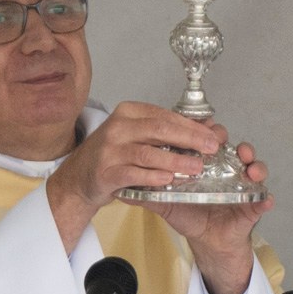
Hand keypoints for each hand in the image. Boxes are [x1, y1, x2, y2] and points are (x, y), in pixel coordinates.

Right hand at [45, 101, 224, 250]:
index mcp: (129, 113)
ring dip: (175, 160)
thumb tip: (207, 129)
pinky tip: (169, 180)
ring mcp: (110, 150)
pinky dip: (153, 177)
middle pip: (160, 129)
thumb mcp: (137, 135)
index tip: (213, 136)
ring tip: (196, 167)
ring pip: (148, 153)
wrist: (79, 177)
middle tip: (210, 148)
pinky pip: (133, 174)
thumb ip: (166, 131)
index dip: (192, 126)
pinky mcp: (106, 172)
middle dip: (189, 138)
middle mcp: (118, 127)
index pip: (166, 116)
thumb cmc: (114, 155)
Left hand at [128, 137, 272, 293]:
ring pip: (253, 166)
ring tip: (248, 167)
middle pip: (230, 147)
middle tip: (218, 142)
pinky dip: (266, 198)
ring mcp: (241, 184)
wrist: (207, 240)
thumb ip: (147, 192)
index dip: (201, 132)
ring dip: (253, 163)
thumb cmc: (191, 214)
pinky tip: (265, 198)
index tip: (195, 127)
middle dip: (226, 141)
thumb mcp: (167, 202)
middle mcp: (226, 169)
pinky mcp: (252, 204)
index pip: (205, 140)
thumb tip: (120, 187)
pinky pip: (263, 199)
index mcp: (206, 164)